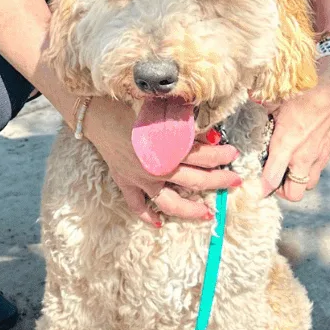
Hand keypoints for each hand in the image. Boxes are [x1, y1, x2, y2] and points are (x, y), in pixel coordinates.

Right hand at [81, 97, 241, 225]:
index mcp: (167, 149)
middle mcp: (157, 169)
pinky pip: (136, 205)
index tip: (233, 153)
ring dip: (190, 210)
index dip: (221, 155)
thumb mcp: (159, 109)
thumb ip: (182, 122)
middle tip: (234, 181)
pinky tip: (157, 224)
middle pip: (194, 180)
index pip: (202, 156)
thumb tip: (208, 133)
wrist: (94, 112)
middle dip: (218, 181)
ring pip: (170, 203)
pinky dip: (146, 216)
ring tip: (207, 214)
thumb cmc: (128, 104)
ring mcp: (140, 179)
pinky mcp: (125, 182)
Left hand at [261, 58, 329, 201]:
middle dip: (281, 190)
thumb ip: (261, 111)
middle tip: (273, 176)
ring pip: (307, 184)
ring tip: (287, 167)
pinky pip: (318, 170)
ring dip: (296, 180)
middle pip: (293, 193)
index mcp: (287, 143)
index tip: (254, 185)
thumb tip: (248, 107)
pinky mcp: (329, 150)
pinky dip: (308, 168)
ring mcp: (319, 155)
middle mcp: (304, 155)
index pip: (271, 179)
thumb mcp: (276, 98)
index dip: (261, 187)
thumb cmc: (306, 89)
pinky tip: (302, 153)